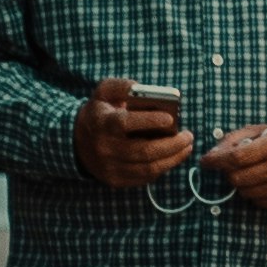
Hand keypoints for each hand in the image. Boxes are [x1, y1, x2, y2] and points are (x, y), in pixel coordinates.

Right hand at [78, 80, 193, 192]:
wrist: (78, 142)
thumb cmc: (100, 113)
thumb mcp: (104, 93)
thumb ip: (122, 86)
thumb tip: (141, 87)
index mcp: (101, 123)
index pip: (125, 123)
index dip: (149, 121)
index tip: (170, 117)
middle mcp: (104, 148)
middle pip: (144, 151)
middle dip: (172, 144)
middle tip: (188, 136)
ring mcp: (110, 167)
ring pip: (148, 167)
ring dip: (173, 158)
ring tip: (187, 146)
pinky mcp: (116, 180)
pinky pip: (146, 177)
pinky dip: (163, 167)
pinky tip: (173, 156)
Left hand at [208, 125, 266, 208]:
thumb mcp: (262, 130)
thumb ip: (235, 139)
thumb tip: (212, 155)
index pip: (236, 157)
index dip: (216, 161)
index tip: (205, 161)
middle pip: (237, 178)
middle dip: (229, 172)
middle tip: (233, 166)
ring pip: (245, 193)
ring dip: (242, 184)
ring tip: (251, 173)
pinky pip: (258, 202)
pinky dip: (254, 193)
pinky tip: (263, 182)